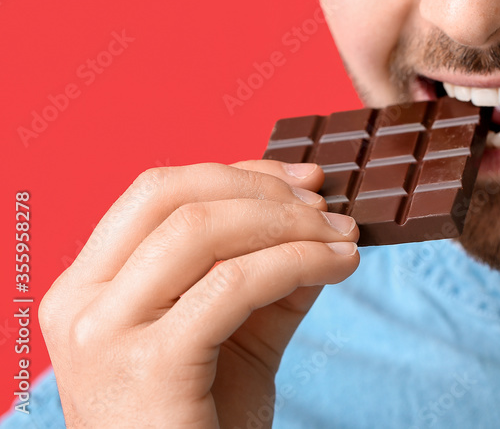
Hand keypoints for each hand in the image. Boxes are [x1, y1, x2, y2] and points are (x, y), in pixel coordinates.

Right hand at [38, 160, 358, 427]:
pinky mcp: (149, 366)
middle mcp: (80, 302)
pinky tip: (339, 266)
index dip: (238, 172)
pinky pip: (235, 284)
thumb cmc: (203, 420)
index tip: (304, 179)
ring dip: (291, 224)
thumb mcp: (234, 333)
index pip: (157, 192)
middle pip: (176, 197)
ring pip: (204, 231)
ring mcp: (105, 335)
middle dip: (264, 190)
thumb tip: (320, 215)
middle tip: (327, 208)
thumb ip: (265, 274)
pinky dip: (299, 261)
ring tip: (343, 238)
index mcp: (87, 286)